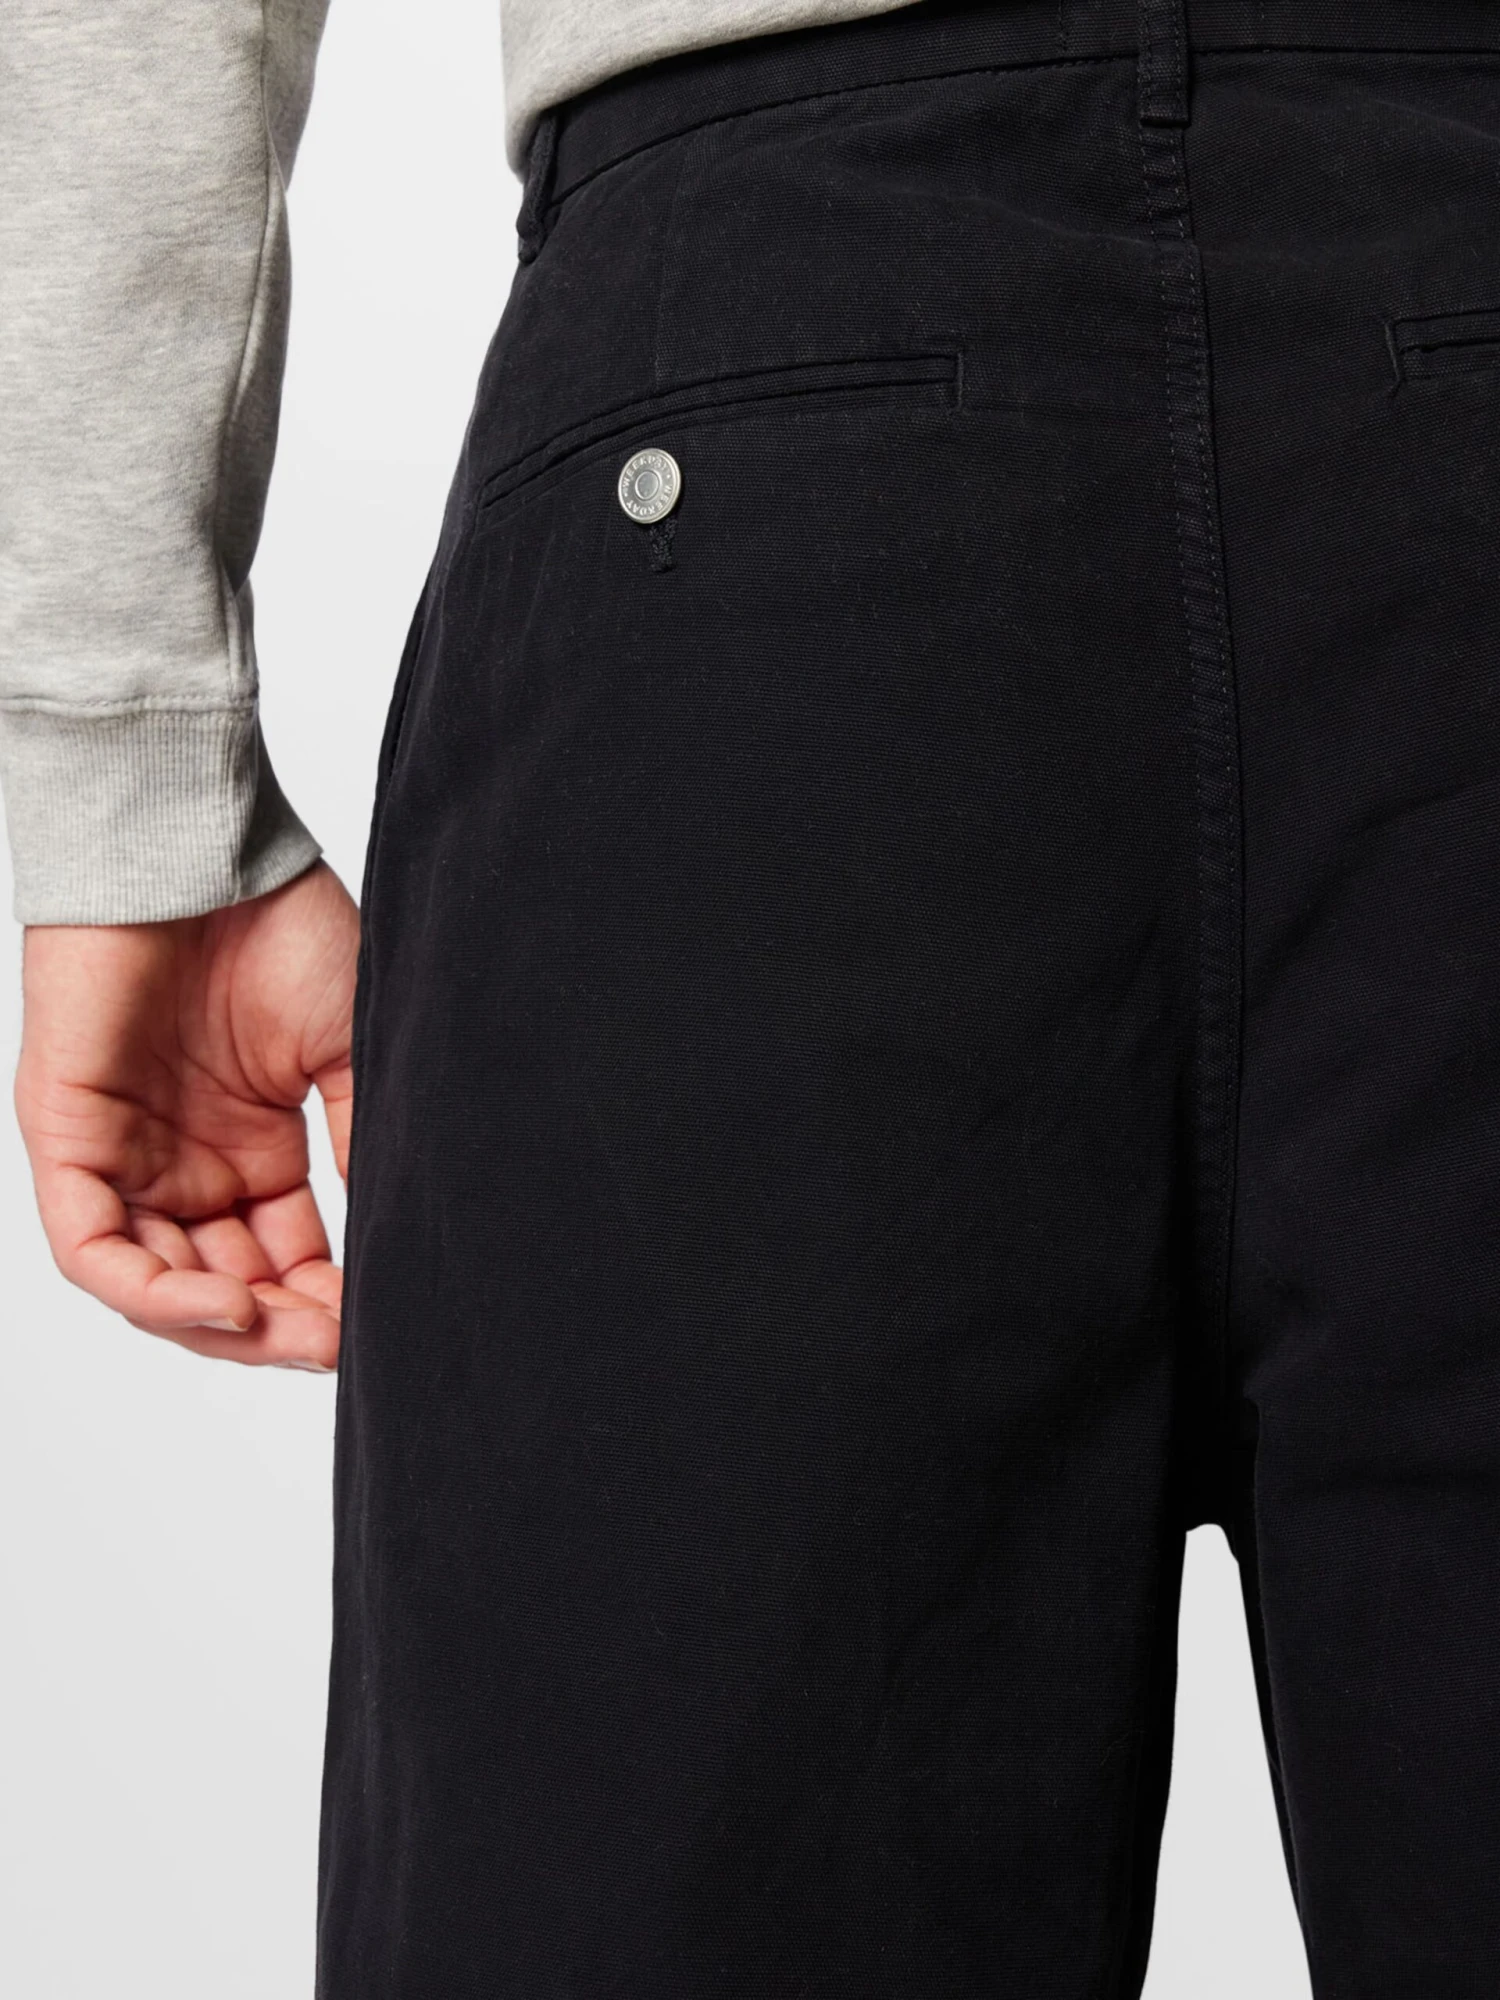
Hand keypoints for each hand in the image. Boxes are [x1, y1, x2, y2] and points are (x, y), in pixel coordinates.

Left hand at [14, 861, 358, 1368]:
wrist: (201, 848)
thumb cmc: (275, 926)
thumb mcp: (345, 1050)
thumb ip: (358, 1142)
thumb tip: (394, 1230)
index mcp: (250, 1151)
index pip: (285, 1260)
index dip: (328, 1305)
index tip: (378, 1325)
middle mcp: (184, 1166)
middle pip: (224, 1289)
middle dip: (281, 1331)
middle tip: (338, 1348)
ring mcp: (122, 1158)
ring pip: (156, 1286)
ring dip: (222, 1327)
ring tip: (287, 1336)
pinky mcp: (66, 1142)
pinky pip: (95, 1250)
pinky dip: (153, 1294)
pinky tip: (227, 1305)